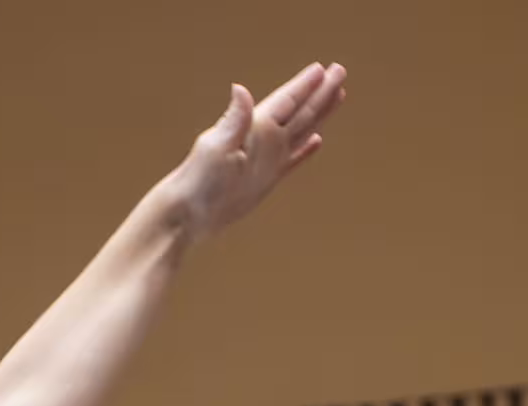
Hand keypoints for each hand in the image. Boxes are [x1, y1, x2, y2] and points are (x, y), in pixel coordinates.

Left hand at [167, 63, 346, 241]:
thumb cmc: (198, 181)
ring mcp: (265, 160)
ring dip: (318, 115)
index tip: (323, 69)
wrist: (187, 214)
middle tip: (340, 71)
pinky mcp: (264, 181)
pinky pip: (291, 161)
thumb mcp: (217, 147)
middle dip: (319, 93)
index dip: (304, 86)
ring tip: (336, 97)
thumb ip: (235, 119)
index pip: (286, 102)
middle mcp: (263, 140)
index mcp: (254, 129)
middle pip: (299, 111)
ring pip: (300, 131)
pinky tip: (316, 141)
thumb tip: (240, 89)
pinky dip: (303, 151)